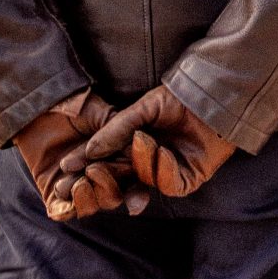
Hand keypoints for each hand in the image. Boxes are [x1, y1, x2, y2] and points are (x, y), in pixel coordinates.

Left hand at [12, 86, 150, 221]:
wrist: (40, 108)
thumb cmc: (74, 105)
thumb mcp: (101, 113)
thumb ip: (119, 131)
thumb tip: (131, 152)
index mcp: (119, 157)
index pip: (133, 180)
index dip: (137, 192)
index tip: (134, 200)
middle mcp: (102, 175)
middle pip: (114, 196)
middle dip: (106, 187)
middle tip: (92, 169)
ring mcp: (80, 185)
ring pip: (92, 205)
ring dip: (86, 197)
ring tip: (74, 182)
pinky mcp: (56, 193)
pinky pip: (65, 211)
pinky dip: (65, 208)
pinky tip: (61, 191)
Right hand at [58, 85, 235, 204]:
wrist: (212, 94)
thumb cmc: (177, 97)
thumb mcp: (142, 109)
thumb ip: (116, 129)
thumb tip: (89, 152)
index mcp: (131, 147)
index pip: (104, 161)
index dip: (86, 164)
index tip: (65, 166)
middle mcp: (146, 164)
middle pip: (119, 181)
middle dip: (102, 180)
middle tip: (89, 175)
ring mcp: (165, 173)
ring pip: (143, 182)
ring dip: (139, 163)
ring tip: (141, 139)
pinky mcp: (187, 180)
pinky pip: (169, 184)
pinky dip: (163, 169)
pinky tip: (163, 150)